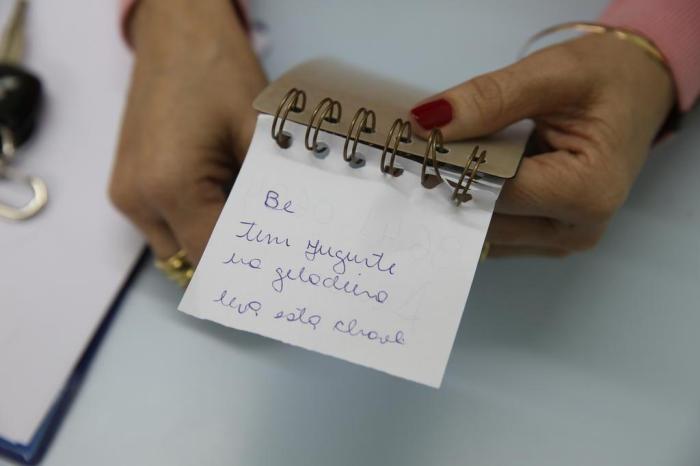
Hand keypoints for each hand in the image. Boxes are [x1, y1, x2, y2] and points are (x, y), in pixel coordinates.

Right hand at [109, 0, 266, 263]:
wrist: (177, 30)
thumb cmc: (220, 72)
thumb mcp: (256, 135)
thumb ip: (265, 194)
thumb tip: (281, 239)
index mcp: (170, 187)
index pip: (212, 257)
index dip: (247, 271)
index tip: (279, 276)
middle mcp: (138, 199)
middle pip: (190, 258)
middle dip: (230, 256)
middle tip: (273, 249)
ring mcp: (125, 192)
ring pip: (176, 245)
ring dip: (209, 238)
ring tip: (247, 213)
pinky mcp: (124, 182)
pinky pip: (163, 223)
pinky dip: (192, 220)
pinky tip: (221, 193)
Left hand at [410, 34, 673, 256]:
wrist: (639, 92)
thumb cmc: (607, 80)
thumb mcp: (553, 75)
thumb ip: (489, 99)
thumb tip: (426, 124)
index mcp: (585, 193)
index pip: (494, 192)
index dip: (449, 170)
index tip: (410, 150)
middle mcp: (573, 230)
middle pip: (486, 218)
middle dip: (445, 187)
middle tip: (411, 156)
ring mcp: (559, 240)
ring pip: (483, 231)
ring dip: (454, 199)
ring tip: (431, 163)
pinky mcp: (546, 236)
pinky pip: (493, 230)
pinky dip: (471, 205)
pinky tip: (456, 176)